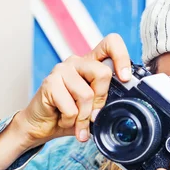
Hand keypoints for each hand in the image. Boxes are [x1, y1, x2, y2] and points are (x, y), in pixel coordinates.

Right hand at [14, 33, 131, 149]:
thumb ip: (108, 102)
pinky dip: (70, 121)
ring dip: (84, 117)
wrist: (43, 126)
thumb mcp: (95, 109)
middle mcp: (77, 62)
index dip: (122, 57)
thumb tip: (125, 104)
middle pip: (103, 73)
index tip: (125, 78)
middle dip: (101, 101)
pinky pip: (71, 108)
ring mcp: (62, 70)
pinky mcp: (50, 82)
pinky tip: (62, 119)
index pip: (110, 43)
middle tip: (93, 116)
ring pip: (87, 94)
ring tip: (76, 121)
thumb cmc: (70, 115)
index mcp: (91, 64)